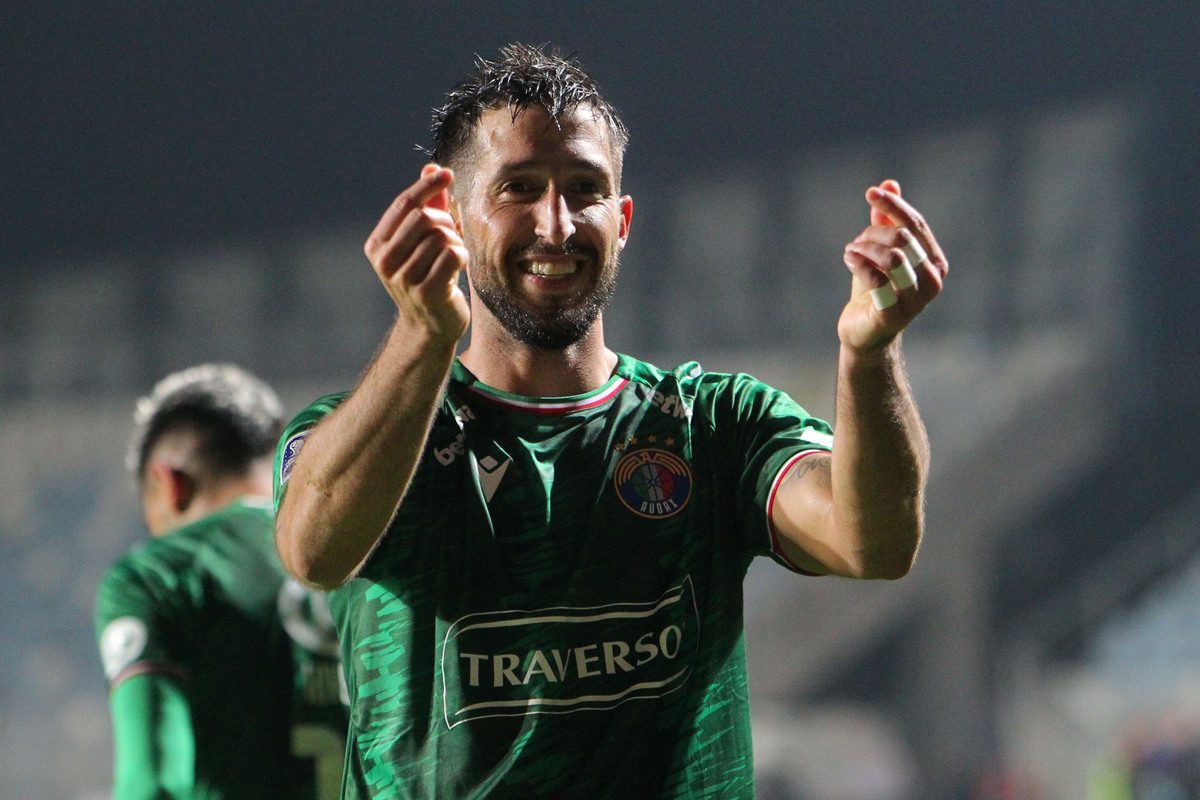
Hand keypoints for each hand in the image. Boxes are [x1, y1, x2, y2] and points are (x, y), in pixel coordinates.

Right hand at [364, 164, 470, 341]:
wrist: (430, 326)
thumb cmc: (427, 276)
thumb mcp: (421, 241)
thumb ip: (426, 205)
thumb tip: (430, 167)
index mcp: (377, 246)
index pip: (403, 205)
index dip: (426, 186)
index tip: (446, 173)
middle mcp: (385, 262)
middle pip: (424, 218)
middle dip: (446, 221)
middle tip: (452, 235)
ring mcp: (404, 280)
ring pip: (442, 237)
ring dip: (456, 242)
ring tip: (452, 257)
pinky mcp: (427, 293)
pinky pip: (453, 255)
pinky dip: (462, 256)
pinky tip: (458, 268)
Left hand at [838, 179, 947, 351]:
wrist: (865, 333)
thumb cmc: (876, 289)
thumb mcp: (881, 251)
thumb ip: (886, 220)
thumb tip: (889, 182)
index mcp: (935, 262)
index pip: (917, 225)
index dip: (894, 205)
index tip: (870, 192)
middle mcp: (932, 281)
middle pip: (903, 238)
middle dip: (873, 233)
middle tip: (856, 242)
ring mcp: (916, 301)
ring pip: (892, 256)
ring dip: (865, 247)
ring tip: (851, 251)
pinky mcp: (893, 316)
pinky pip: (877, 280)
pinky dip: (859, 263)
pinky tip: (848, 258)